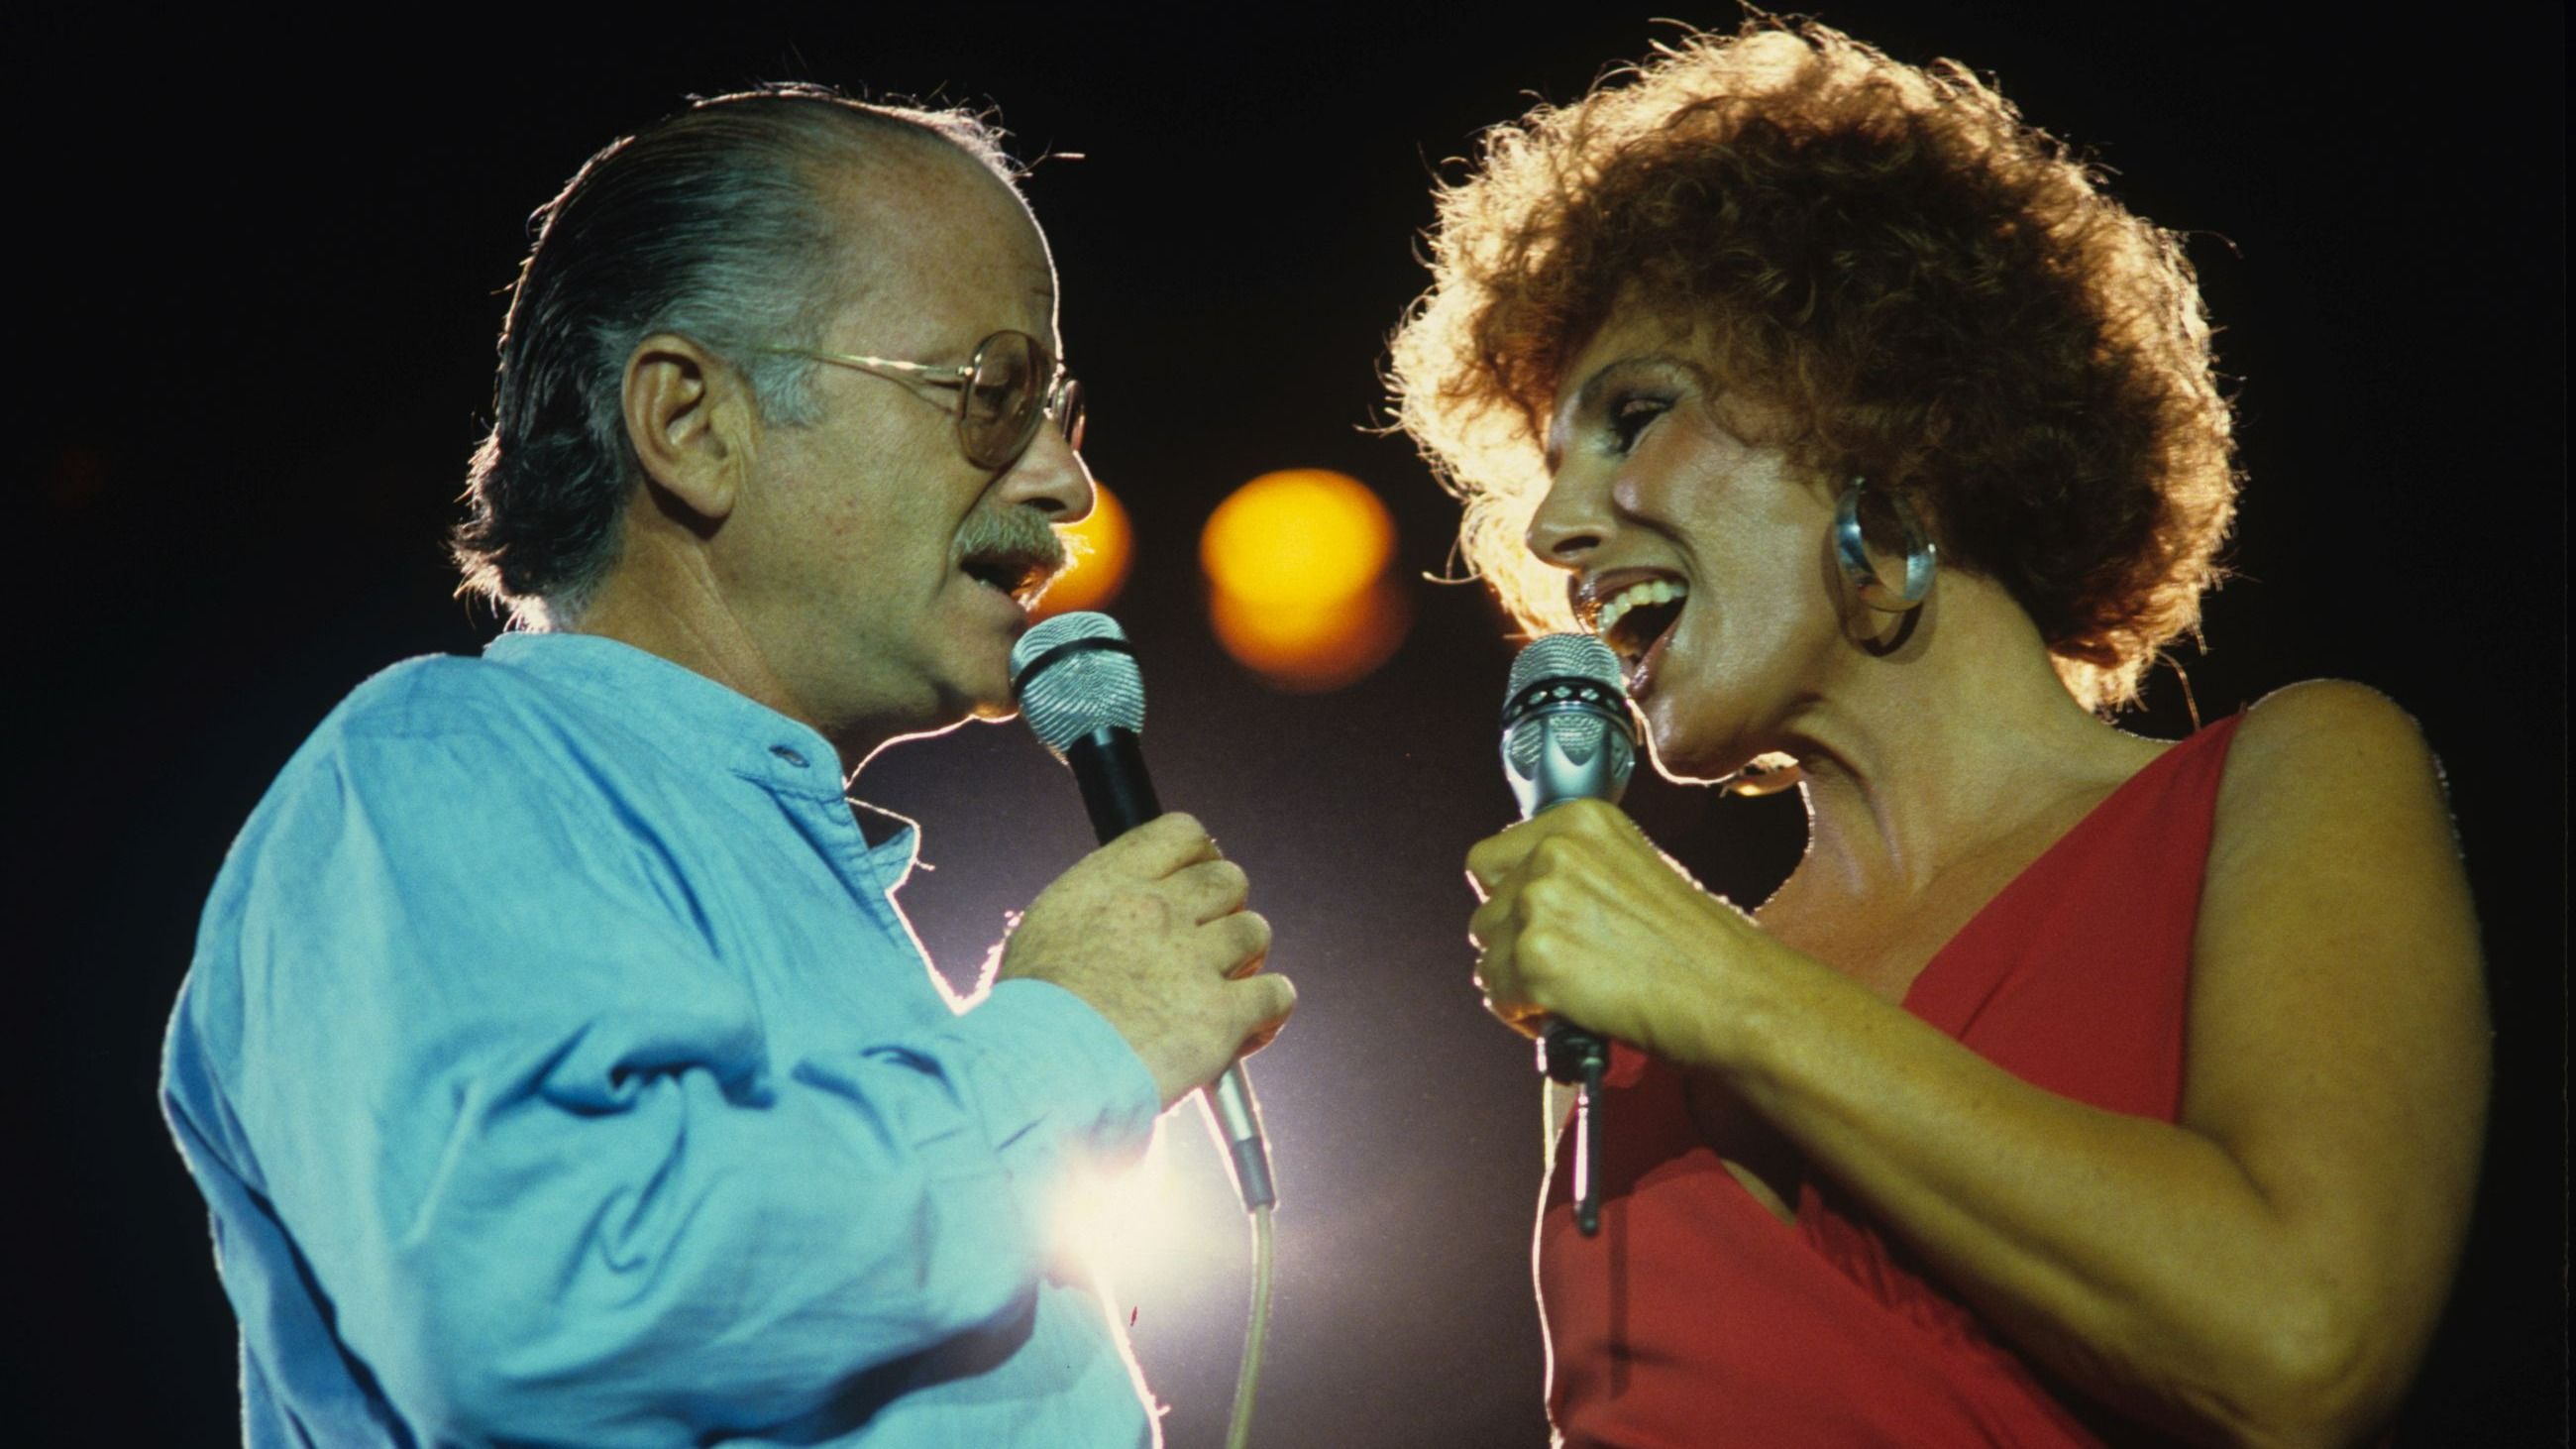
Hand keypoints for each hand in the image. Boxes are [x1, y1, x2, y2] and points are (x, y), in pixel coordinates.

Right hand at [999, 813, 1294, 1107]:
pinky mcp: (1220, 1015)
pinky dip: (1269, 1010)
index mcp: (1111, 883)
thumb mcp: (1043, 933)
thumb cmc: (1028, 1018)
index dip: (1200, 857)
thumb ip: (1094, 911)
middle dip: (1225, 910)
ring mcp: (1193, 960)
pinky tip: (1246, 1027)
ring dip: (1245, 961)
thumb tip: (1116, 913)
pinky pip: (1276, 993)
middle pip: (1229, 880)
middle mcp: (1157, 910)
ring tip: (1218, 992)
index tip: (1197, 881)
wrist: (1035, 1074)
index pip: (1182, 833)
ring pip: (1255, 932)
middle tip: (1207, 946)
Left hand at [1465, 798, 1767, 1064]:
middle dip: (1512, 945)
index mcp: (1579, 821)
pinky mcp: (1534, 960)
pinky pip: (1497, 995)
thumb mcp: (1634, 873)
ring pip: (1486, 953)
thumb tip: (1529, 904)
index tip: (1533, 926)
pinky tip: (1566, 1018)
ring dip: (1515, 982)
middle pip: (1485, 908)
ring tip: (1565, 999)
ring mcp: (1540, 904)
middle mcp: (1553, 852)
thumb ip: (1577, 874)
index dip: (1509, 900)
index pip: (1492, 858)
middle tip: (1555, 973)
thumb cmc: (1700, 948)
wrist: (1733, 995)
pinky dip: (1523, 1016)